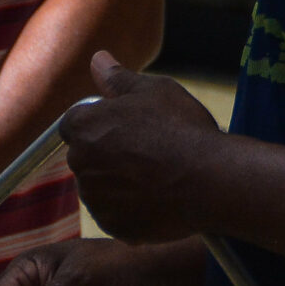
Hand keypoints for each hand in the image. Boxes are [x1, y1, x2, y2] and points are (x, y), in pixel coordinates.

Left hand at [64, 51, 229, 244]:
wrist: (210, 180)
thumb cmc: (182, 130)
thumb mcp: (154, 91)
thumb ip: (118, 78)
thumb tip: (98, 60)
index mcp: (84, 126)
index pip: (74, 124)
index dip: (99, 125)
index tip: (125, 129)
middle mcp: (81, 163)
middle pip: (86, 157)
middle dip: (107, 155)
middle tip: (147, 152)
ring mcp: (96, 198)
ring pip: (100, 188)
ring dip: (118, 184)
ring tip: (157, 176)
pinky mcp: (113, 226)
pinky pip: (116, 216)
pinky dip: (131, 210)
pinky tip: (158, 199)